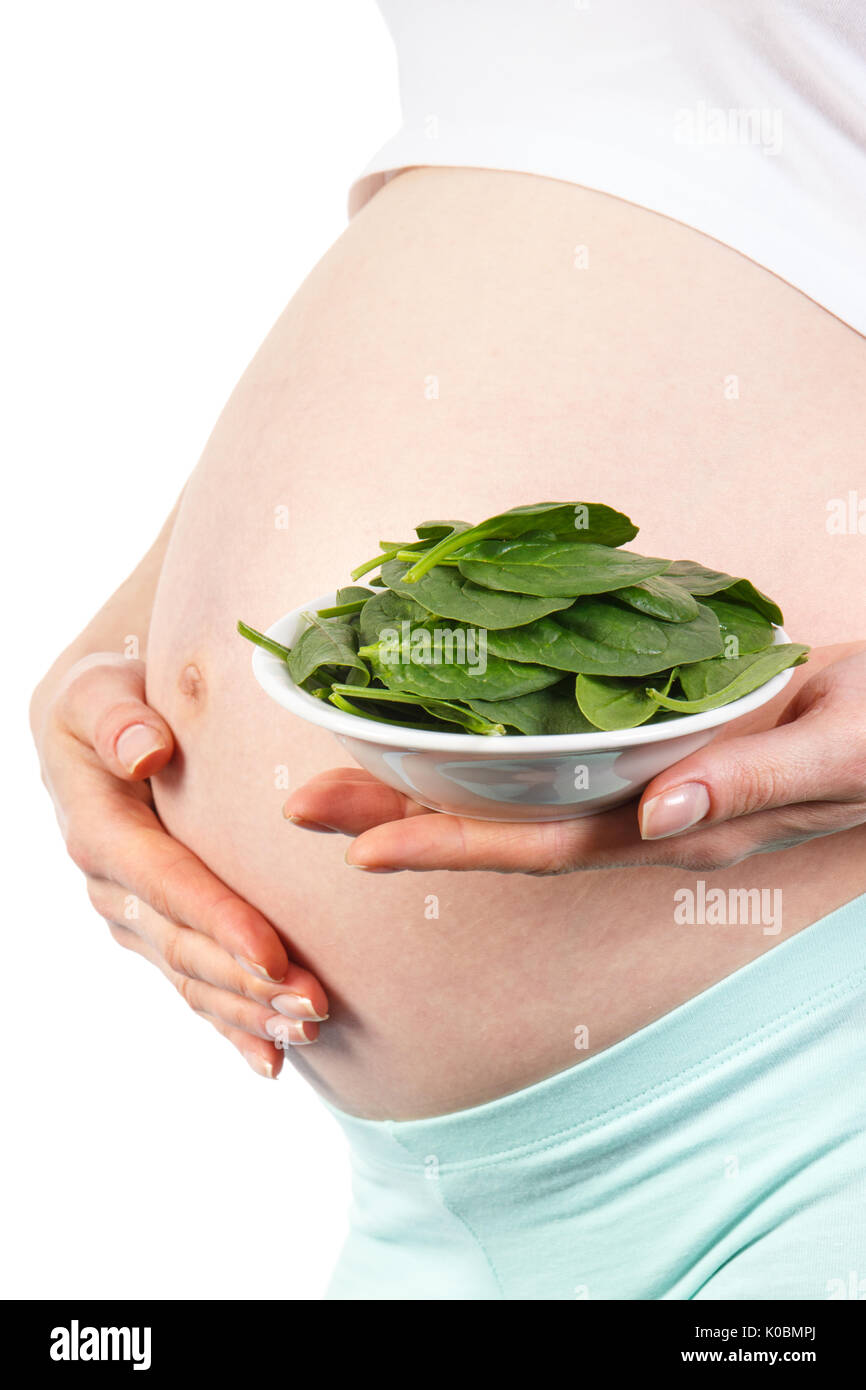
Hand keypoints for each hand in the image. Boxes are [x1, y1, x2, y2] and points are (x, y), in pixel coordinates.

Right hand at [33, 654, 327, 1076]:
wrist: (94, 728)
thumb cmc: (107, 698)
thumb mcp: (98, 691)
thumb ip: (119, 718)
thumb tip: (148, 752)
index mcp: (101, 833)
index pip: (166, 885)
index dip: (219, 921)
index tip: (274, 951)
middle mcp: (111, 889)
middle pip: (186, 947)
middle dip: (251, 982)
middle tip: (317, 1004)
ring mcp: (133, 920)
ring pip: (193, 979)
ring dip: (251, 1011)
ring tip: (312, 1029)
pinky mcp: (156, 933)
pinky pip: (193, 989)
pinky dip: (231, 1027)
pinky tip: (273, 1063)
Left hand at [283, 645, 865, 874]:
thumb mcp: (836, 746)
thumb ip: (751, 783)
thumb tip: (654, 817)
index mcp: (685, 824)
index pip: (550, 845)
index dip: (455, 847)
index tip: (361, 851)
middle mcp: (649, 813)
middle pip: (509, 824)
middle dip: (405, 817)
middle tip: (302, 804)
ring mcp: (648, 782)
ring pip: (521, 788)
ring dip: (430, 778)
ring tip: (338, 764)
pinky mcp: (654, 741)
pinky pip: (555, 749)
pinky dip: (488, 737)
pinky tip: (441, 718)